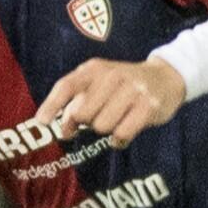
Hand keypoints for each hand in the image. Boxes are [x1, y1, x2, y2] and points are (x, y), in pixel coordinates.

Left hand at [35, 57, 185, 147]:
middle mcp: (112, 76)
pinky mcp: (148, 106)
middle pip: (82, 113)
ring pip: (102, 126)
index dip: (52, 104)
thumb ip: (78, 101)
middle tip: (97, 118)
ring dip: (106, 130)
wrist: (165, 78)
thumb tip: (62, 129)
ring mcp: (132, 90)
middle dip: (86, 122)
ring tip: (117, 119)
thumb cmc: (124, 85)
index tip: (42, 122)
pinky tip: (125, 130)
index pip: (67, 85)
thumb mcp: (99, 84)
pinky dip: (120, 139)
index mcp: (95, 69)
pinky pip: (122, 134)